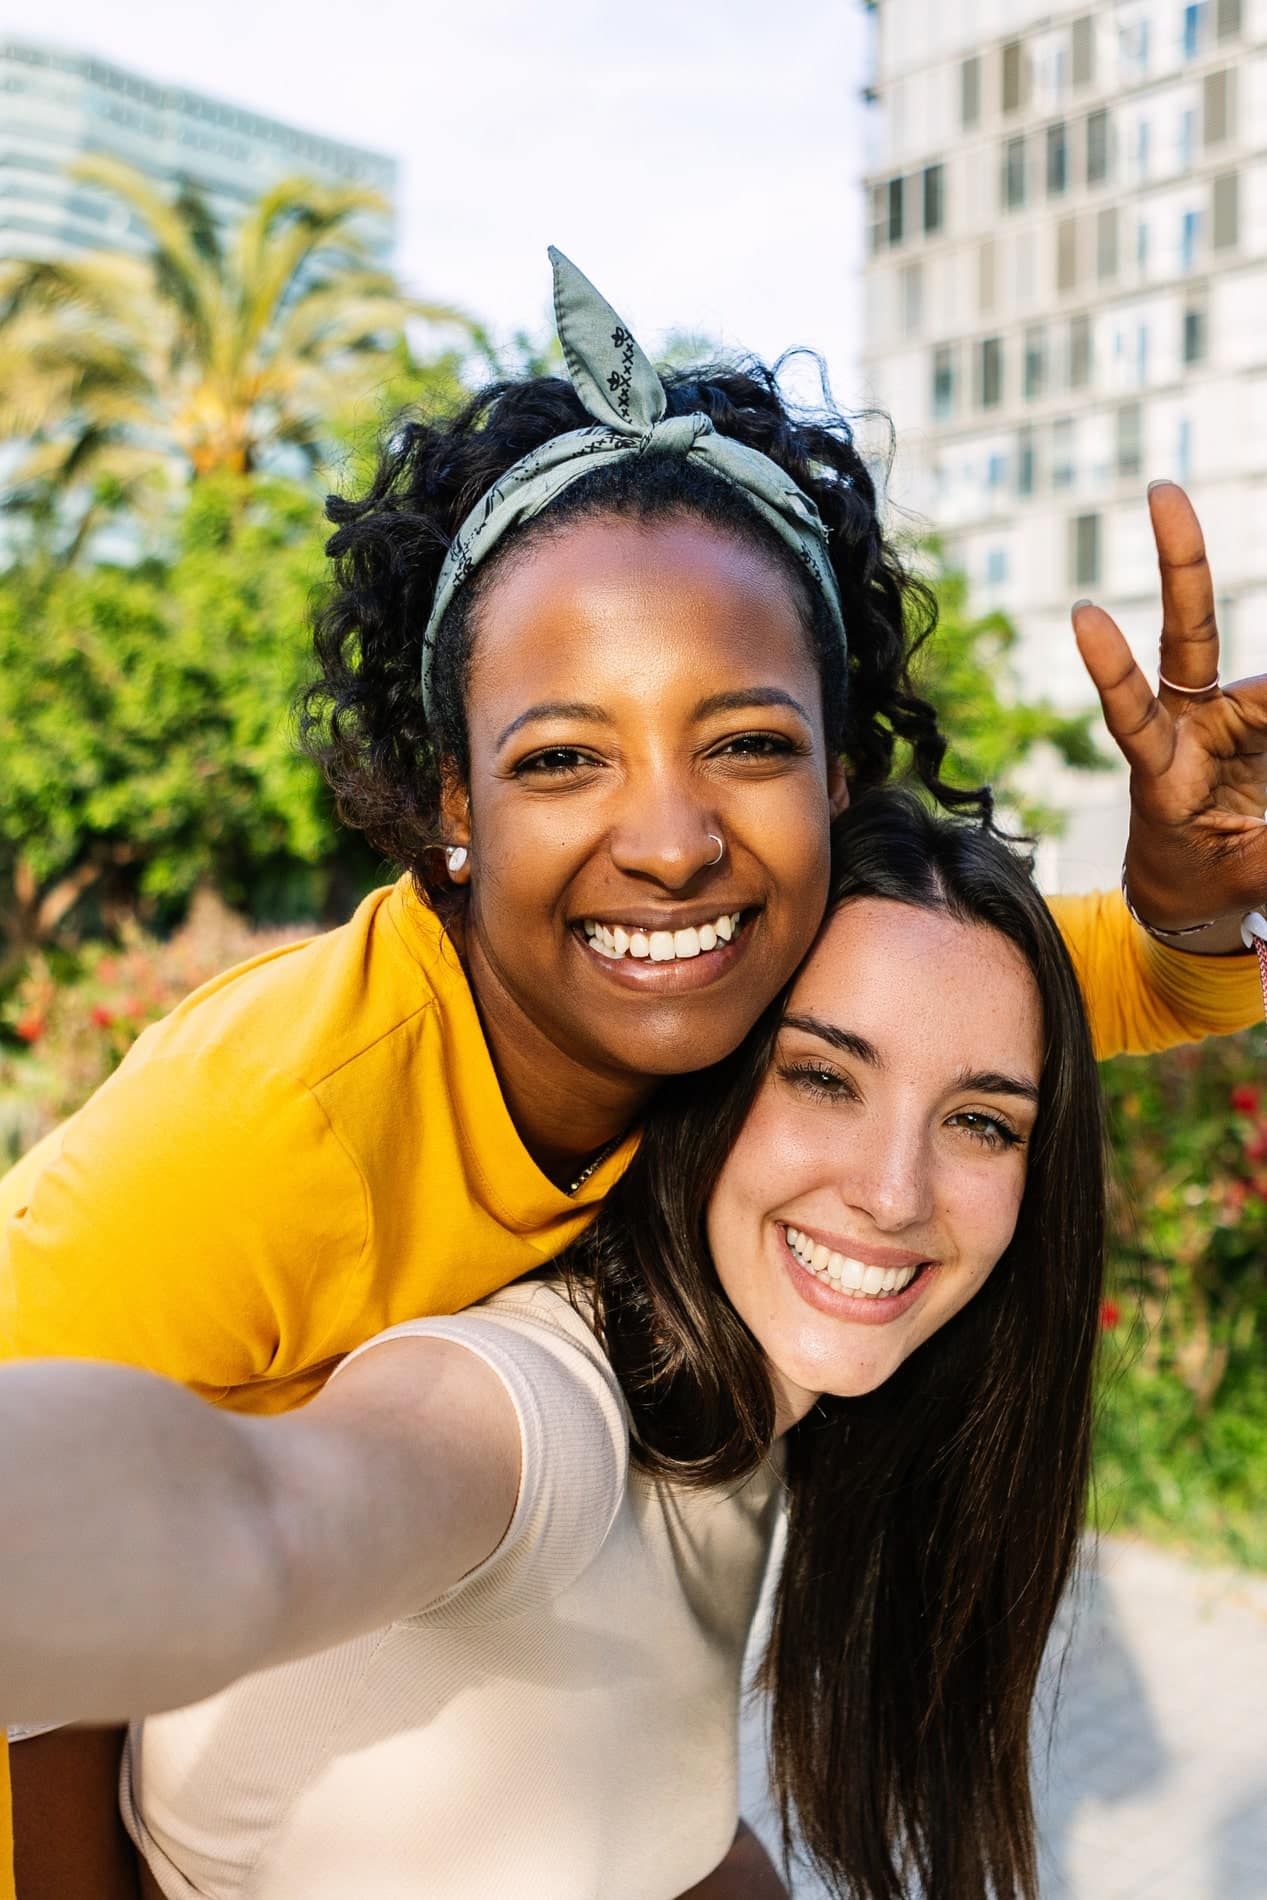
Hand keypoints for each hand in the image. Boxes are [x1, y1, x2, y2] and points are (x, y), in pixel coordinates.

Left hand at [1073, 481, 1266, 945]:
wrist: (1201, 893)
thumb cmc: (1202, 885)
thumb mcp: (1238, 879)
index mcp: (1159, 769)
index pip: (1131, 710)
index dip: (1109, 666)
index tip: (1082, 613)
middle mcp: (1189, 723)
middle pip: (1186, 630)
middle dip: (1178, 558)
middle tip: (1161, 489)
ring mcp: (1229, 712)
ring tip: (1257, 790)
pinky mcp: (1261, 711)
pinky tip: (1263, 783)